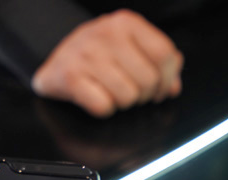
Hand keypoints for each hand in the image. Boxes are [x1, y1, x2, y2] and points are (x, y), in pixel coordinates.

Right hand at [32, 9, 183, 117]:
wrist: (54, 60)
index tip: (160, 89)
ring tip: (113, 94)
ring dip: (123, 103)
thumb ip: (155, 62)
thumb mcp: (127, 46)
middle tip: (133, 93)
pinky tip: (97, 98)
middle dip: (144, 95)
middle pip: (148, 80)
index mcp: (126, 23)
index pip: (164, 54)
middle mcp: (106, 34)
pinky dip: (104, 109)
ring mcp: (86, 55)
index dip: (167, 79)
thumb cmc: (96, 55)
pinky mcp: (70, 77)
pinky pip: (103, 106)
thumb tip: (173, 87)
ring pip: (127, 96)